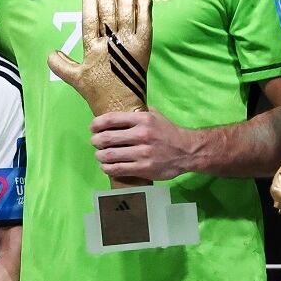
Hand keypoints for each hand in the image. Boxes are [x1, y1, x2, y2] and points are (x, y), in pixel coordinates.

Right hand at [48, 0, 152, 121]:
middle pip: (109, 11)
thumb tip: (50, 53)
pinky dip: (144, 8)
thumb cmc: (98, 93)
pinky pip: (146, 22)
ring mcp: (130, 44)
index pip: (90, 19)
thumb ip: (61, 65)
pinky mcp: (144, 46)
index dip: (90, 1)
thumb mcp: (75, 79)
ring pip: (128, 12)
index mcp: (93, 49)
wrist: (123, 106)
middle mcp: (111, 44)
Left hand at [89, 108, 204, 183]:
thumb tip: (120, 110)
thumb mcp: (155, 115)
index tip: (92, 128)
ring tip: (100, 155)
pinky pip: (118, 169)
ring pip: (110, 155)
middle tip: (95, 143)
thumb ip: (138, 113)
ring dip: (100, 156)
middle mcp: (141, 135)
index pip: (112, 119)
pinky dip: (107, 168)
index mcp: (143, 119)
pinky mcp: (143, 168)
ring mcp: (142, 153)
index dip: (97, 124)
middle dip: (96, 141)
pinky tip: (106, 166)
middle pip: (107, 138)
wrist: (187, 151)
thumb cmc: (168, 132)